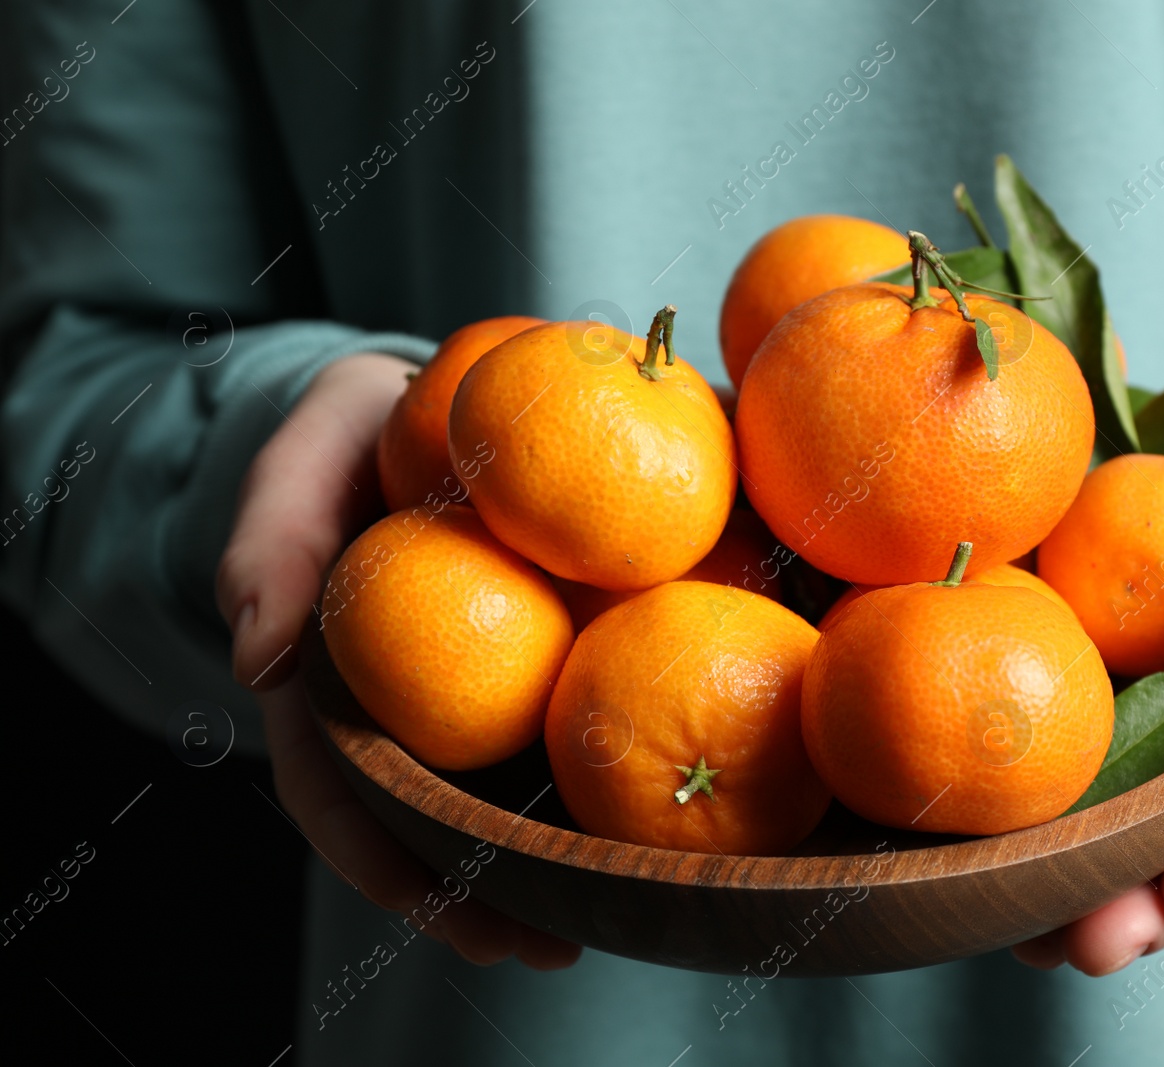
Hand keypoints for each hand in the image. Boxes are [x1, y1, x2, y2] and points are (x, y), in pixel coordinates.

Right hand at [216, 353, 579, 969]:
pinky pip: (589, 702)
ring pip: (515, 781)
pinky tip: (683, 789)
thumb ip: (272, 542)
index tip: (431, 908)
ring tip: (632, 909)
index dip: (377, 856)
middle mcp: (412, 699)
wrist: (443, 393)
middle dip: (486, 891)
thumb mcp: (303, 460)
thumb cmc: (359, 433)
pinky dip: (625, 750)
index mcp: (339, 676)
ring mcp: (486, 682)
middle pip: (436, 813)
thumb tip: (262, 660)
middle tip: (547, 947)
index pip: (338, 787)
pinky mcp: (559, 647)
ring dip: (564, 854)